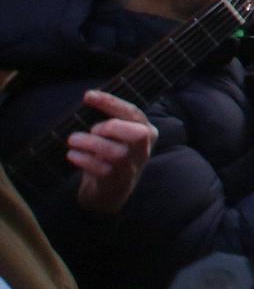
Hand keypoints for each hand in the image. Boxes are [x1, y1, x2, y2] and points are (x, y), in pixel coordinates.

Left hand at [69, 90, 156, 215]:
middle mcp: (144, 149)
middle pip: (137, 133)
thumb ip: (111, 119)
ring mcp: (132, 167)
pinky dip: (84, 159)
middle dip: (111, 127)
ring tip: (73, 140)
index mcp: (147, 132)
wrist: (110, 193)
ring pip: (116, 152)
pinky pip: (102, 169)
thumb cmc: (110, 157)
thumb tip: (90, 96)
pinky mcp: (118, 182)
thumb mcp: (116, 136)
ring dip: (91, 143)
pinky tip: (72, 155)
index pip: (133, 113)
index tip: (88, 95)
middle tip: (92, 129)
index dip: (110, 102)